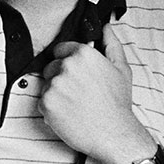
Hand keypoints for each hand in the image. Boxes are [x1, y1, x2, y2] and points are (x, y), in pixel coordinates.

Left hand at [40, 22, 155, 163]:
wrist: (114, 135)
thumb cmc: (118, 104)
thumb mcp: (122, 69)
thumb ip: (111, 44)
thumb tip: (105, 28)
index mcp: (83, 54)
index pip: (61, 49)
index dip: (68, 61)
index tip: (76, 74)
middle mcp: (66, 66)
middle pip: (51, 67)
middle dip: (61, 78)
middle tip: (78, 93)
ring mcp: (54, 85)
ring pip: (46, 85)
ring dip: (56, 94)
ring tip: (75, 105)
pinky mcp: (46, 104)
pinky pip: (42, 102)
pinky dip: (52, 109)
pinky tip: (69, 114)